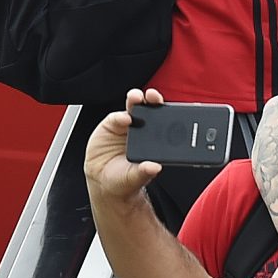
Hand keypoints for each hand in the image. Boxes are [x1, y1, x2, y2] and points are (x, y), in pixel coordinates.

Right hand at [84, 88, 164, 203]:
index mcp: (155, 141)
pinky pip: (116, 117)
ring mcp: (127, 126)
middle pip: (149, 111)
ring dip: (135, 100)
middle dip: (152, 101)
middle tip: (153, 96)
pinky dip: (119, 116)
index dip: (167, 115)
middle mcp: (143, 130)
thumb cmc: (125, 179)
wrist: (104, 182)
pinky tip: (124, 119)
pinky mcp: (111, 126)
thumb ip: (144, 172)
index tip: (172, 110)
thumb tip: (155, 167)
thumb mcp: (136, 178)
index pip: (164, 124)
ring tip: (137, 98)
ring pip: (133, 109)